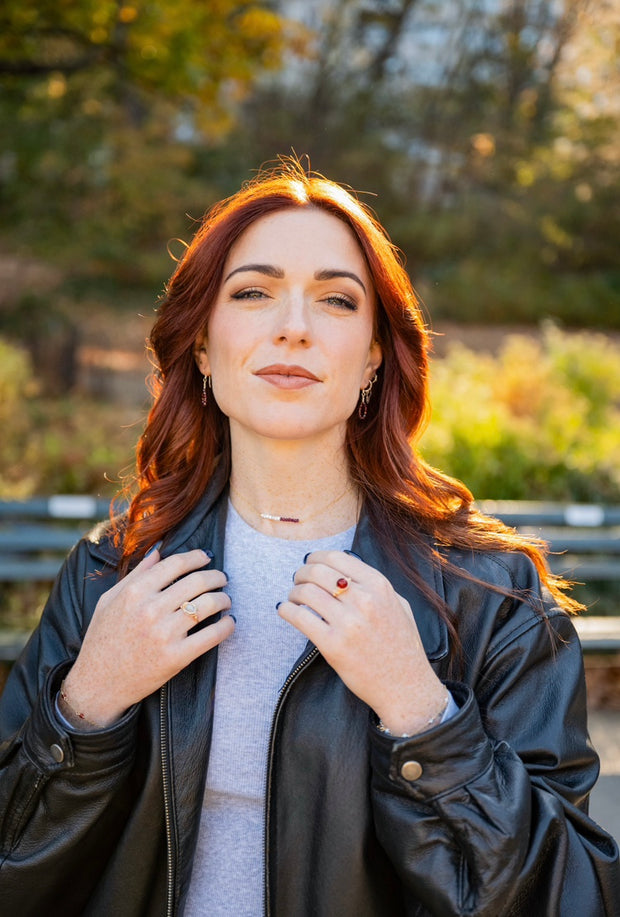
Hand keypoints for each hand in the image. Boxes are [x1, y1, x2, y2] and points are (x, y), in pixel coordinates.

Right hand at [62, 548, 233, 726]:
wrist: (98, 684)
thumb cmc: (102, 640)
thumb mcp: (109, 600)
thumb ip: (136, 574)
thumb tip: (158, 551)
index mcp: (134, 592)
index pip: (175, 564)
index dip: (196, 557)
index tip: (206, 557)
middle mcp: (150, 610)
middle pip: (197, 581)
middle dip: (216, 576)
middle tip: (222, 578)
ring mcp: (164, 634)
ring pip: (208, 605)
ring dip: (224, 599)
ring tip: (225, 600)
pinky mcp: (176, 657)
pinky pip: (212, 635)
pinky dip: (226, 626)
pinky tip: (229, 622)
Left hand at [279, 550, 446, 734]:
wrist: (406, 687)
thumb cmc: (402, 647)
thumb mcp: (398, 605)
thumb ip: (374, 586)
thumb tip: (343, 570)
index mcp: (380, 586)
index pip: (336, 557)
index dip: (316, 558)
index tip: (309, 563)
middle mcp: (364, 600)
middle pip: (317, 571)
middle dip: (301, 573)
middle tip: (298, 580)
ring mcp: (348, 623)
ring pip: (305, 592)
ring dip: (293, 592)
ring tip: (293, 598)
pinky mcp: (333, 645)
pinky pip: (299, 617)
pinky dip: (287, 610)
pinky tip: (286, 611)